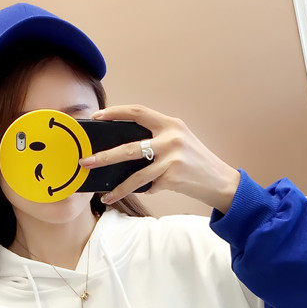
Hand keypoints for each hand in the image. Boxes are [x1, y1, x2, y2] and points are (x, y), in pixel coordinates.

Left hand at [79, 104, 239, 213]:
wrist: (219, 181)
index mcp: (170, 124)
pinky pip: (150, 186)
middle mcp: (171, 138)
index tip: (97, 117)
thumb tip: (124, 150)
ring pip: (135, 175)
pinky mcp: (173, 177)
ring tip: (104, 194)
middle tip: (86, 161)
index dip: (115, 112)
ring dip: (118, 187)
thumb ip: (157, 140)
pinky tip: (147, 192)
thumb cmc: (195, 162)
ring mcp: (172, 158)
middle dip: (105, 156)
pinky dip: (146, 190)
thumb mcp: (179, 142)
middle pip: (129, 147)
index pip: (138, 112)